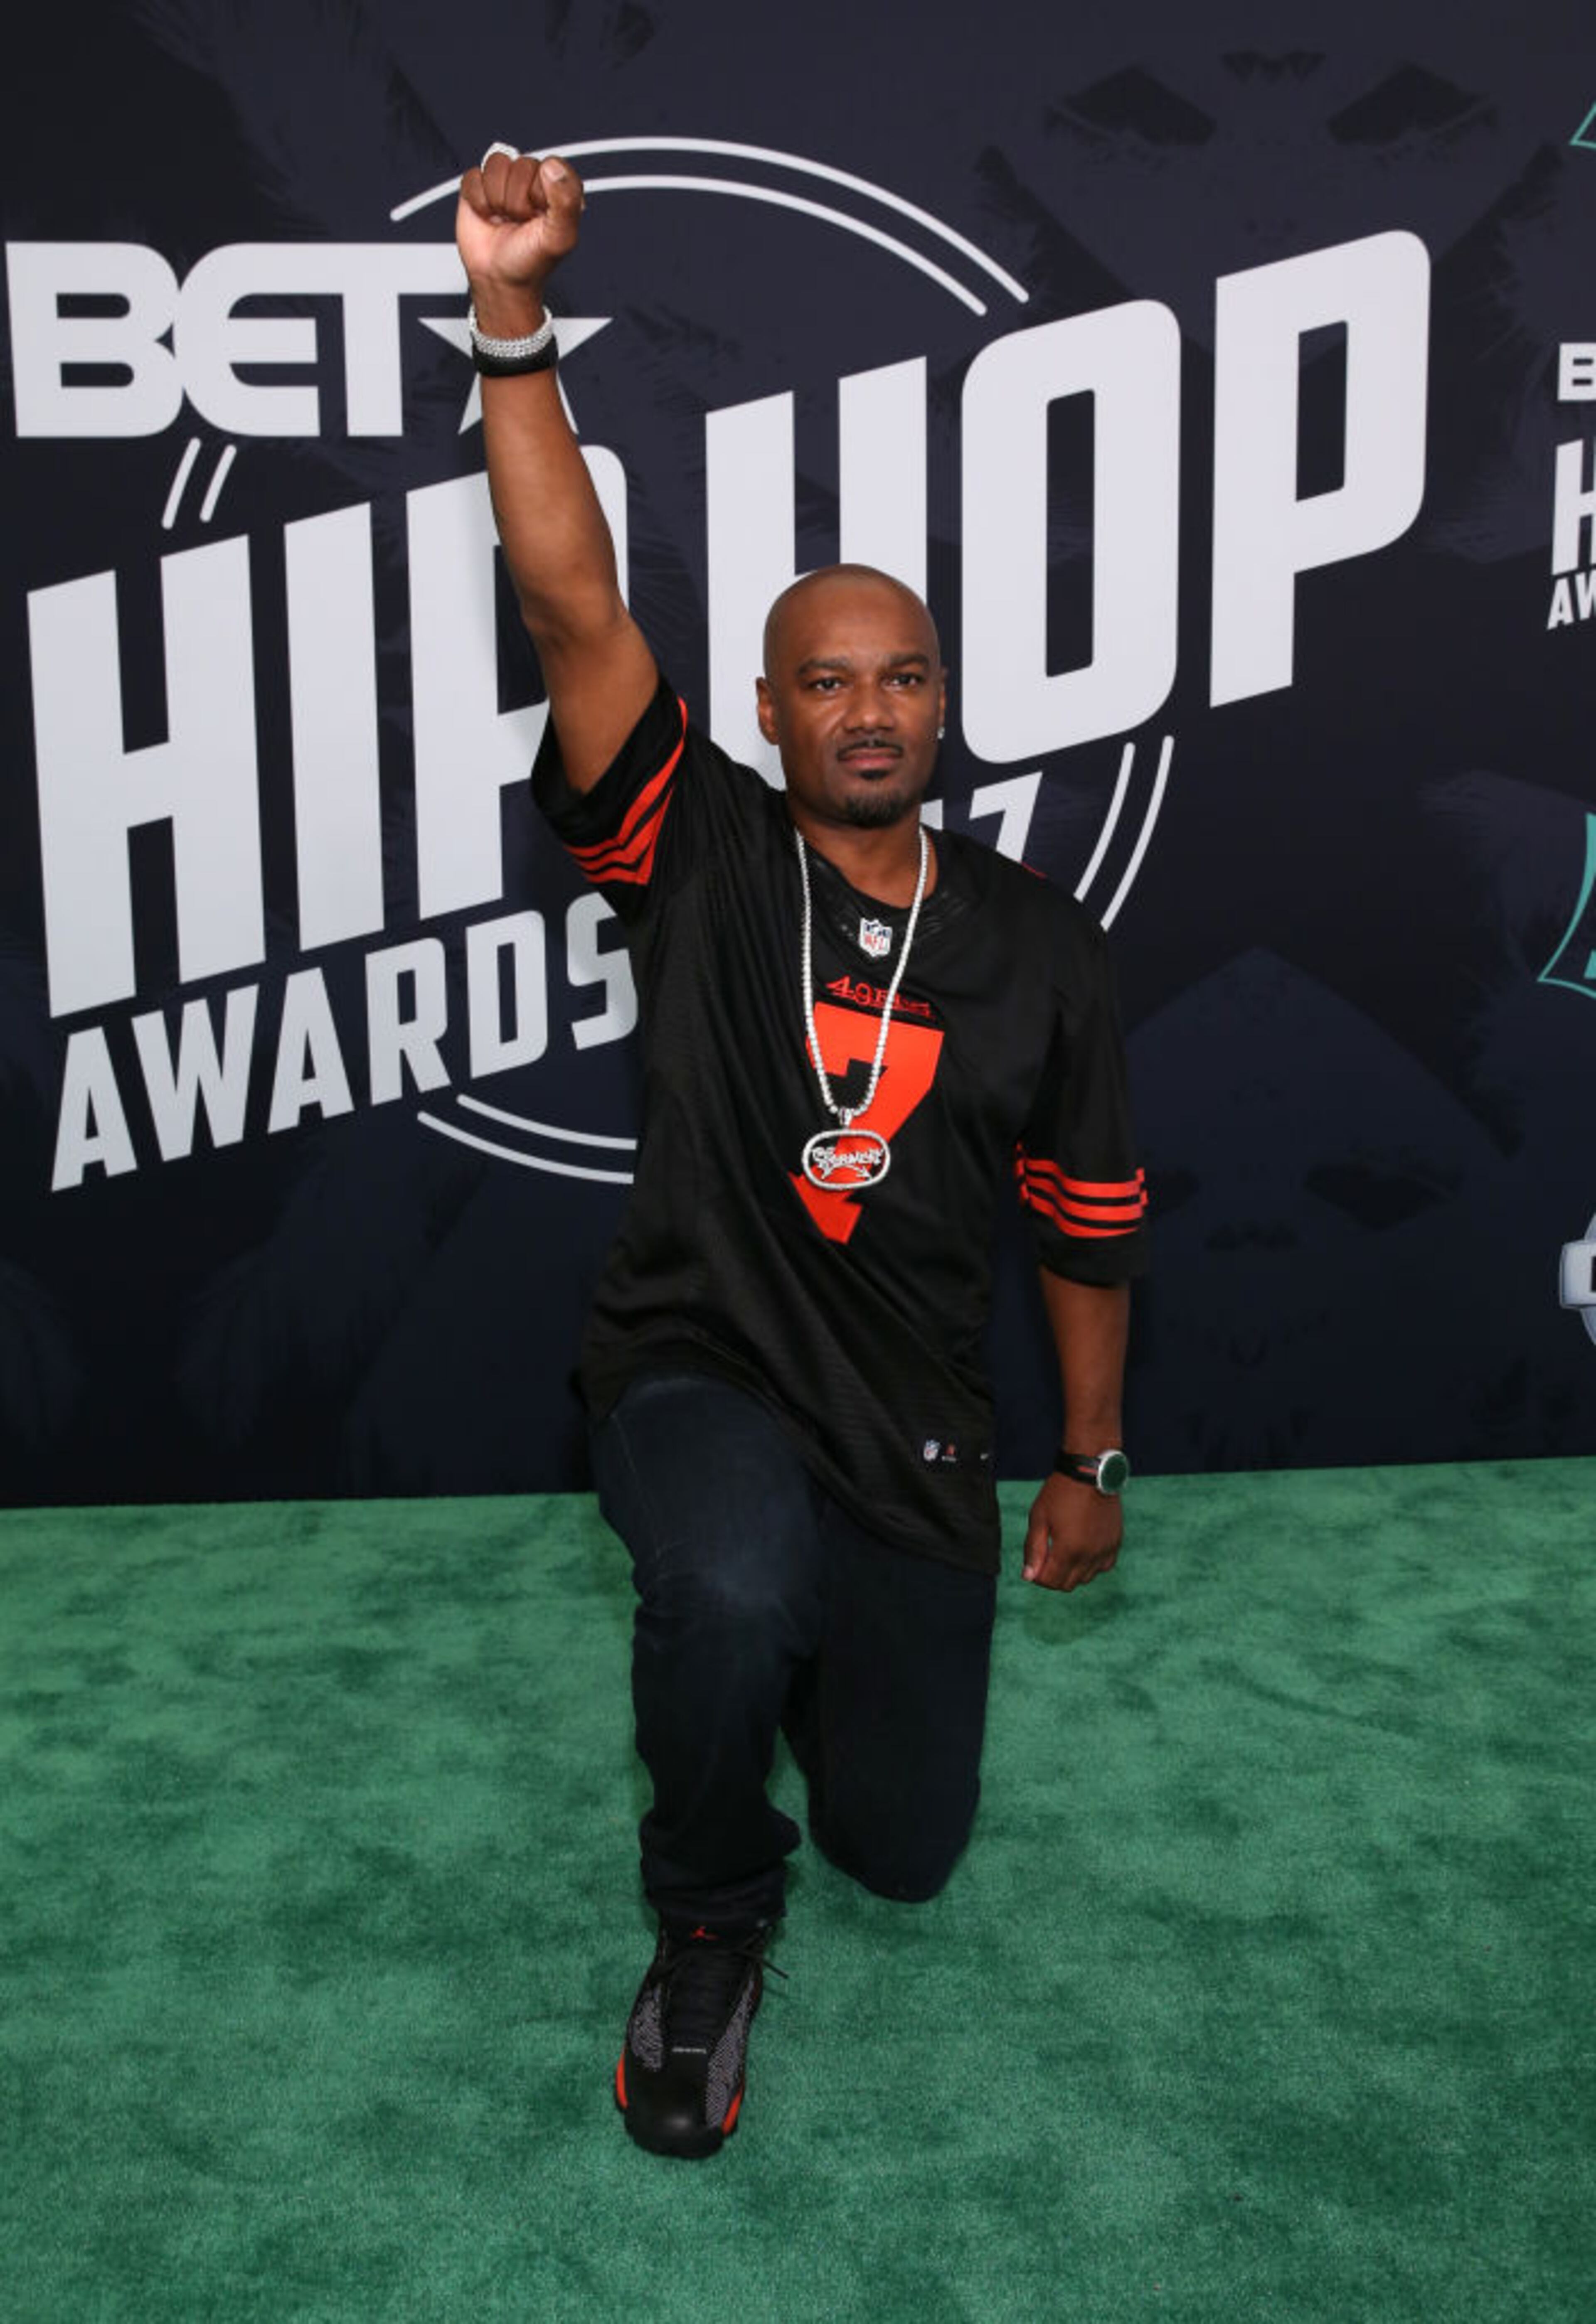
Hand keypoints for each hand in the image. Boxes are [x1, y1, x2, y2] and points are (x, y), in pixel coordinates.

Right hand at [456, 147, 585, 318]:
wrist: (498, 280)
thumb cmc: (531, 261)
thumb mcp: (560, 238)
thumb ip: (567, 201)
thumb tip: (551, 166)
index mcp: (556, 188)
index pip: (550, 166)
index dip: (541, 194)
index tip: (540, 218)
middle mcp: (530, 180)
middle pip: (521, 165)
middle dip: (517, 201)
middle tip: (519, 223)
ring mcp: (503, 181)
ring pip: (496, 165)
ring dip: (497, 200)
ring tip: (504, 219)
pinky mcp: (478, 185)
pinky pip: (474, 175)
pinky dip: (478, 201)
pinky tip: (487, 217)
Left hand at [1021, 1472, 1121, 1591]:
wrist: (1090, 1473)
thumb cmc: (1060, 1493)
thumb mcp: (1039, 1518)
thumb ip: (1033, 1550)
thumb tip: (1028, 1576)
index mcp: (1068, 1550)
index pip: (1050, 1582)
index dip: (1037, 1576)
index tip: (1034, 1562)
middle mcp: (1089, 1555)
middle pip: (1067, 1584)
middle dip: (1053, 1576)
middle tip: (1047, 1556)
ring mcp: (1105, 1550)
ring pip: (1085, 1578)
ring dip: (1072, 1571)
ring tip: (1064, 1549)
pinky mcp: (1115, 1543)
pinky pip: (1103, 1567)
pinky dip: (1091, 1565)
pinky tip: (1083, 1548)